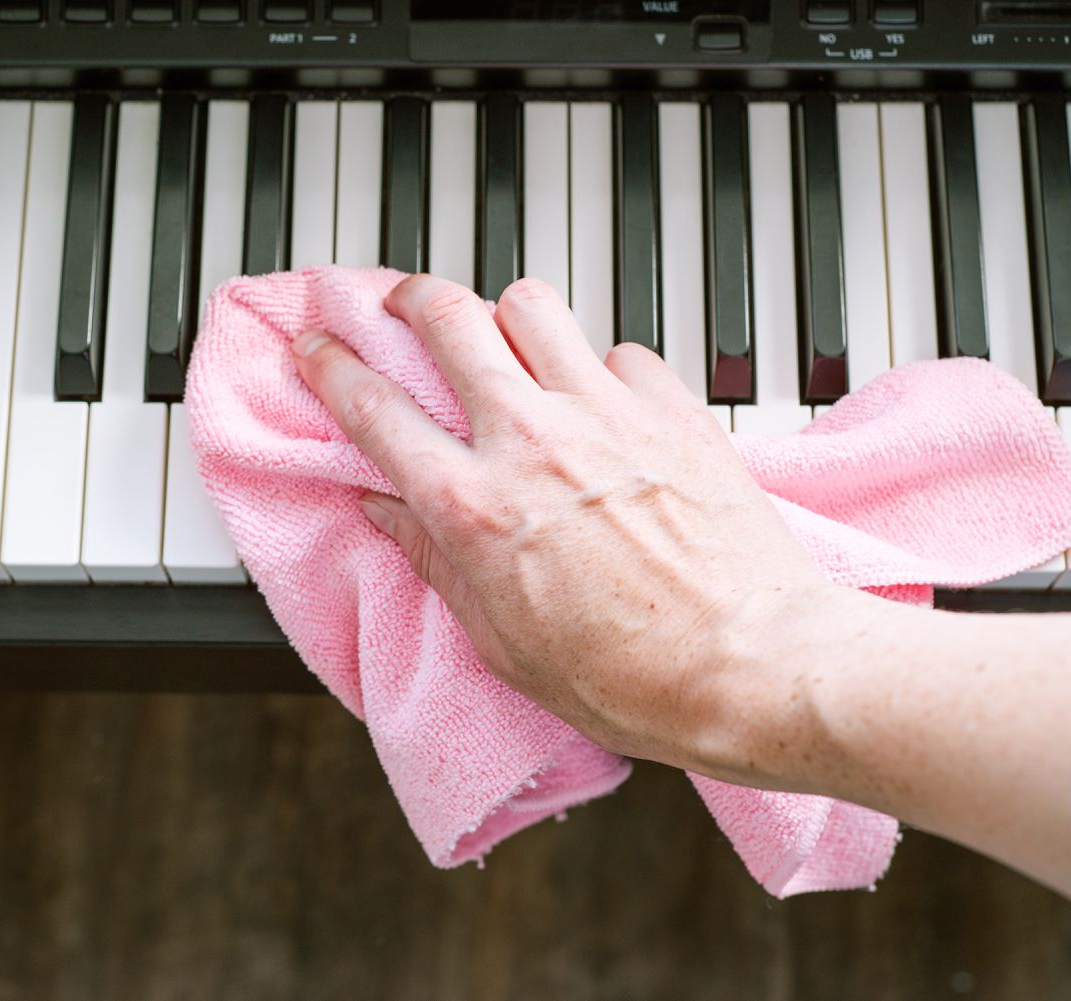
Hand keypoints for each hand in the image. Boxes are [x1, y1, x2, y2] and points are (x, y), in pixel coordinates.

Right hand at [290, 274, 841, 788]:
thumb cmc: (632, 676)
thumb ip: (435, 563)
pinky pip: (618, 350)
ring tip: (504, 339)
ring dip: (503, 314)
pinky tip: (602, 402)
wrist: (754, 664)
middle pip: (446, 316)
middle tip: (401, 305)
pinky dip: (598, 366)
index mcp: (475, 506)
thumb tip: (385, 512)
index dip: (331, 366)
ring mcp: (604, 413)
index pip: (374, 409)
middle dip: (407, 298)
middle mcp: (532, 440)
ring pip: (530, 303)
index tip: (316, 347)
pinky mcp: (670, 406)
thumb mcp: (503, 644)